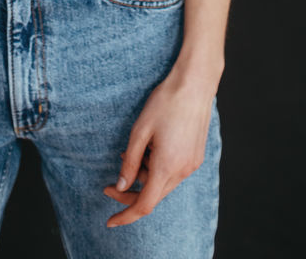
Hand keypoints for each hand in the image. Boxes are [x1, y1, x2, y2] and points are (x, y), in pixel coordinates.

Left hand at [103, 77, 214, 228]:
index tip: (109, 221)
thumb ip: (130, 162)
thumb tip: (121, 186)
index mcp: (167, 166)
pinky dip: (157, 168)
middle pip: (152, 196)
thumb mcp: (140, 131)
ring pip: (162, 184)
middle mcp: (182, 171)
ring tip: (133, 152)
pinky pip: (173, 173)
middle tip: (109, 184)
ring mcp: (191, 165)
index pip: (144, 205)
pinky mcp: (195, 157)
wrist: (195, 84)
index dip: (125, 215)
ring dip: (144, 176)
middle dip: (130, 193)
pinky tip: (150, 149)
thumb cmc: (166, 102)